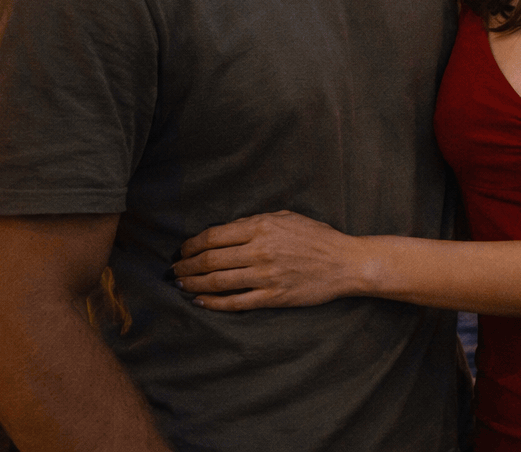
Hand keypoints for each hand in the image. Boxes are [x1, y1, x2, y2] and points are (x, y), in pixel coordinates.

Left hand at [172, 210, 360, 310]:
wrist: (345, 262)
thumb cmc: (318, 237)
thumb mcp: (287, 217)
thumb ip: (256, 221)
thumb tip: (225, 230)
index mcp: (262, 227)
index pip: (214, 236)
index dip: (191, 245)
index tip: (182, 250)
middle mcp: (260, 250)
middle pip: (210, 260)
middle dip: (186, 266)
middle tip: (175, 271)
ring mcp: (266, 276)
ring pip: (218, 282)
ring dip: (194, 285)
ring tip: (181, 286)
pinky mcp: (273, 296)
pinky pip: (235, 302)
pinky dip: (213, 303)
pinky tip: (200, 302)